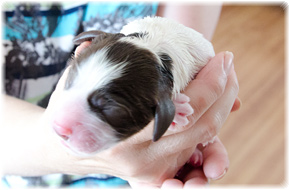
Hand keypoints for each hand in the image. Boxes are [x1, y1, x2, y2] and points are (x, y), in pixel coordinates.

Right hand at [43, 41, 238, 187]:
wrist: (64, 150)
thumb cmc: (69, 115)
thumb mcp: (75, 88)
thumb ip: (89, 65)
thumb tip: (108, 46)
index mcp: (122, 138)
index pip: (183, 110)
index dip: (210, 83)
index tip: (222, 59)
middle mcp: (142, 159)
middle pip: (202, 127)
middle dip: (223, 92)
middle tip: (228, 66)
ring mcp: (152, 170)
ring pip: (204, 139)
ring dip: (222, 108)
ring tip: (226, 81)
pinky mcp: (157, 173)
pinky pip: (196, 152)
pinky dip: (212, 132)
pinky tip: (216, 108)